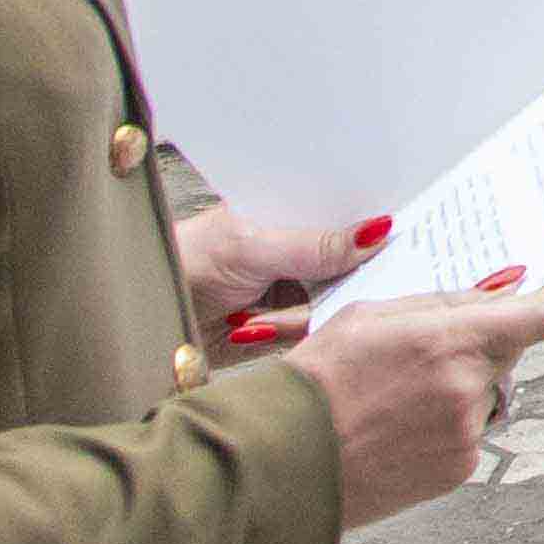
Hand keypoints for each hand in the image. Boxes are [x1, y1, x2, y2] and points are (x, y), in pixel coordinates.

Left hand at [177, 201, 384, 351]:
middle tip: (318, 283)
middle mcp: (298, 248)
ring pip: (337, 301)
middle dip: (346, 275)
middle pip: (352, 261)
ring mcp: (295, 288)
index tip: (397, 232)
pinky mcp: (287, 326)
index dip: (373, 223)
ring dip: (303, 313)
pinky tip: (253, 326)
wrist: (145, 318)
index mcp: (291, 212)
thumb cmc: (184, 264)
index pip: (348, 211)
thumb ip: (316, 245)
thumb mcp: (253, 247)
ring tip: (254, 312)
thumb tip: (375, 232)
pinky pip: (315, 331)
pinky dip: (288, 333)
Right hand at [297, 281, 543, 531]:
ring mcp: (465, 435)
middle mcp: (467, 390)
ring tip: (400, 390)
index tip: (542, 287)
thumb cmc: (314, 383)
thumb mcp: (368, 316)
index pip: (537, 316)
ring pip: (487, 392)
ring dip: (462, 383)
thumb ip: (441, 303)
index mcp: (449, 342)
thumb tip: (499, 290)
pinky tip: (398, 421)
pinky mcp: (457, 470)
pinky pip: (471, 430)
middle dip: (485, 340)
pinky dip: (447, 420)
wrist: (280, 463)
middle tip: (438, 341)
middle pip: (510, 352)